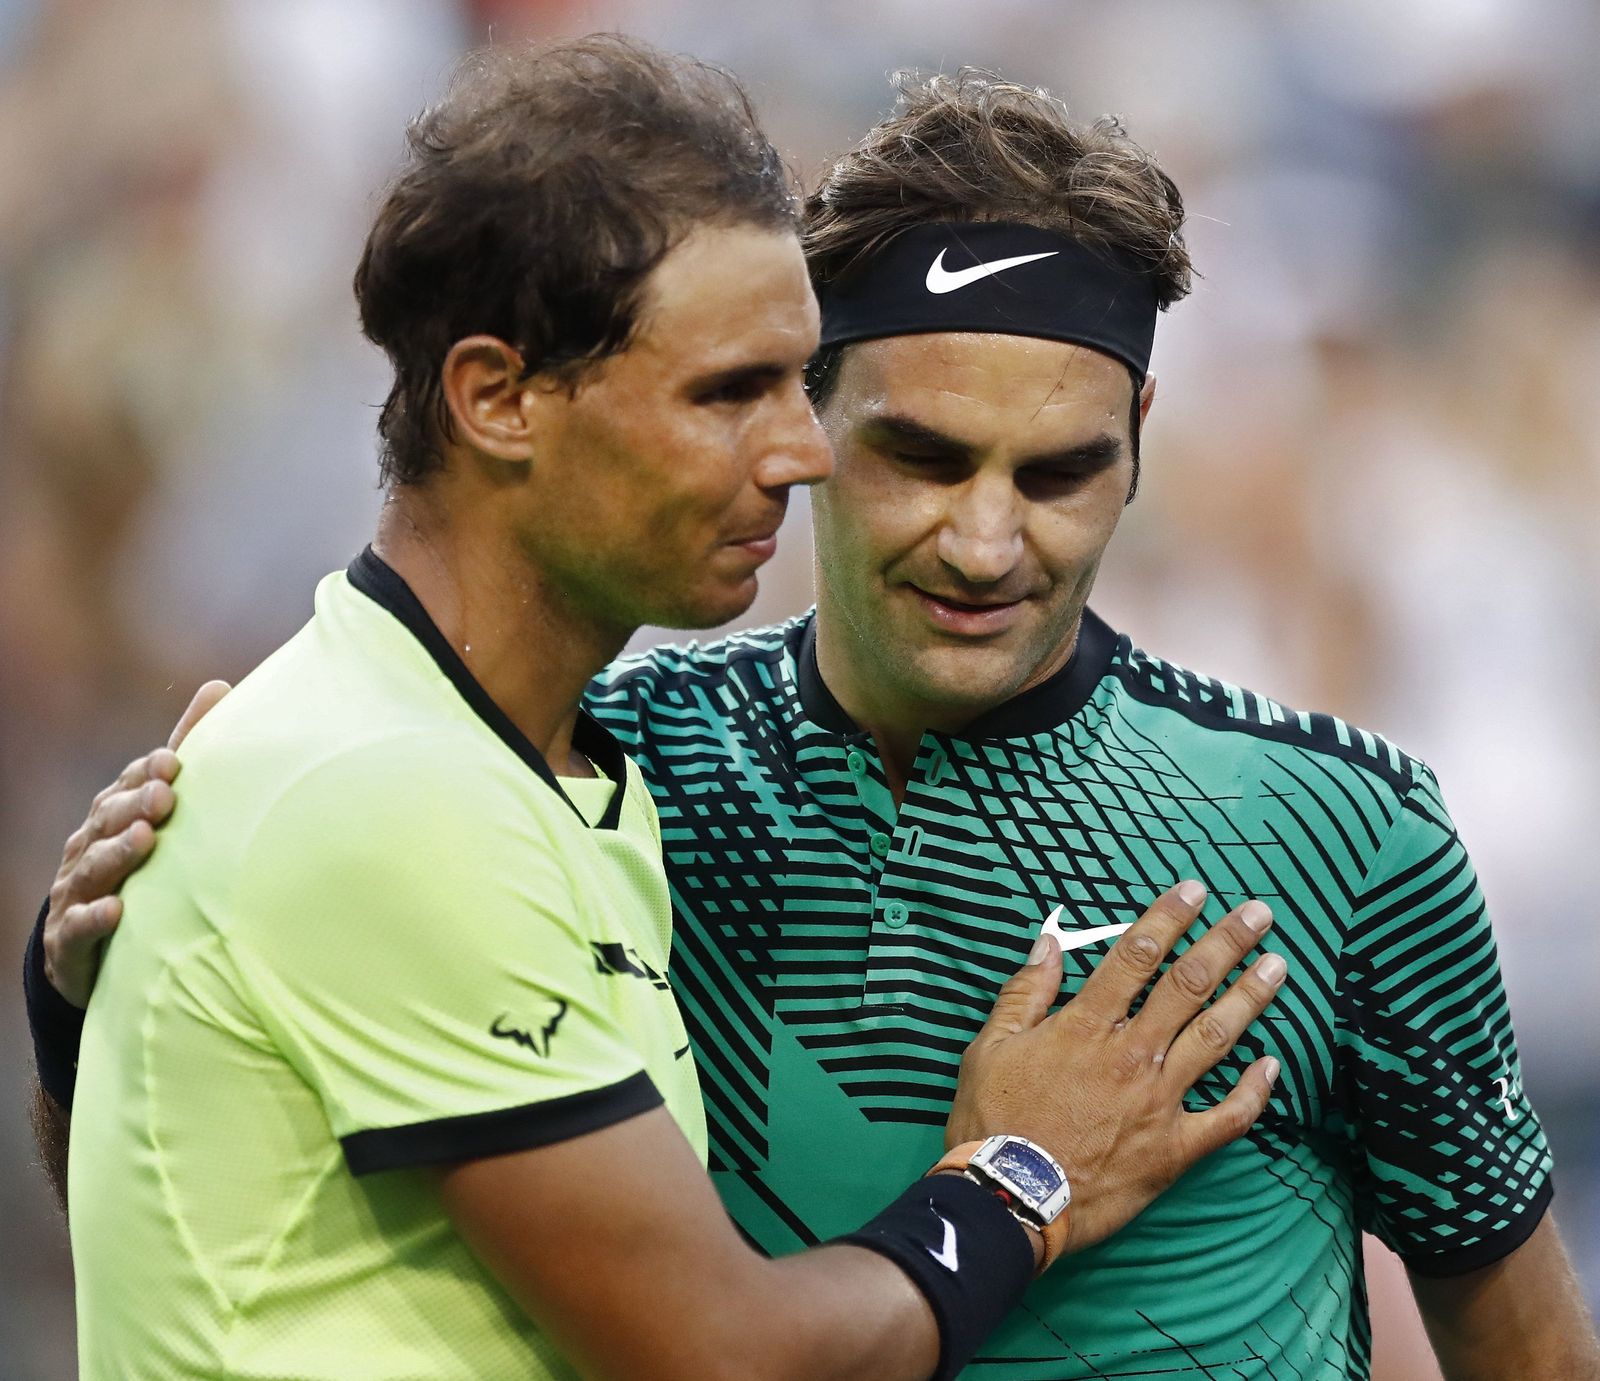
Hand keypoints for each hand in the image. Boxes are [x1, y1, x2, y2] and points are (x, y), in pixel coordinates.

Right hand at [42, 680, 229, 1006]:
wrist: (88, 943)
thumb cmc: (140, 861)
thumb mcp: (161, 808)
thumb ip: (187, 751)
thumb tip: (220, 685)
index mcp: (115, 813)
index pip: (129, 785)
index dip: (148, 773)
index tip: (174, 763)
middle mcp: (91, 845)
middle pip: (109, 820)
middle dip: (134, 805)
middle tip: (166, 797)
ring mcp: (78, 891)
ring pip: (94, 868)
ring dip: (118, 853)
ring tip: (145, 840)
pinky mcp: (72, 939)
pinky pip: (80, 927)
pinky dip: (96, 918)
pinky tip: (117, 911)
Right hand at [946, 881, 1284, 1256]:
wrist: (1010, 1199)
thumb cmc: (992, 1122)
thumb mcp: (988, 1047)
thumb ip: (1024, 993)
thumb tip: (1049, 943)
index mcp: (1085, 1025)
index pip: (1136, 956)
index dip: (1168, 918)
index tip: (1196, 891)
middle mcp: (1131, 1054)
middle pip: (1189, 986)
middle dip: (1226, 943)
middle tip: (1259, 913)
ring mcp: (1159, 1101)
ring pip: (1216, 1039)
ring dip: (1250, 998)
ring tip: (1278, 966)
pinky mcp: (1174, 1149)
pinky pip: (1227, 1118)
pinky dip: (1253, 1091)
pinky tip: (1272, 1065)